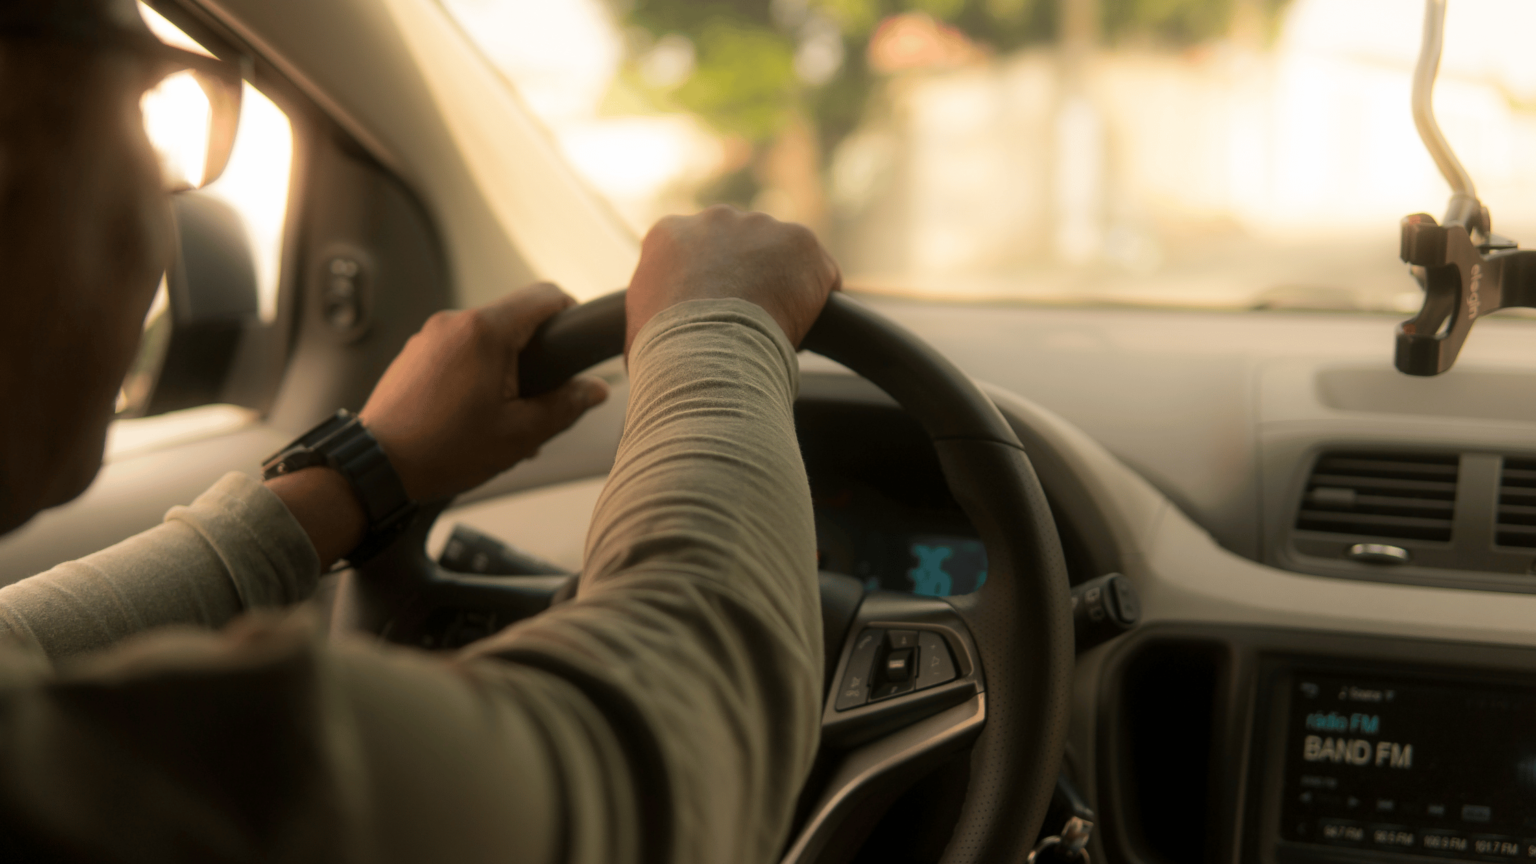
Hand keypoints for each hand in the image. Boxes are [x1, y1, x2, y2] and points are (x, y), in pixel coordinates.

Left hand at [359, 283, 609, 501]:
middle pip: (513, 319)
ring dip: (502, 367)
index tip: (575, 341)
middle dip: (533, 355)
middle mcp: (455, 323)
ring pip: (484, 338)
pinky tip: (471, 415)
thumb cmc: (443, 451)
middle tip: (537, 398)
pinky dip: (473, 373)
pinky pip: (457, 351)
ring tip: (500, 416)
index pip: (545, 295)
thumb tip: (594, 389)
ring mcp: (429, 336)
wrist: (376, 467)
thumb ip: (566, 405)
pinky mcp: (413, 354)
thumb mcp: (520, 434)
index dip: (570, 313)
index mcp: (485, 332)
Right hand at [625, 206, 840, 353]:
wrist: (704, 352)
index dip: (710, 287)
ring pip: (781, 256)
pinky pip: (819, 272)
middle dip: (748, 278)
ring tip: (775, 329)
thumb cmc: (664, 353)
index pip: (696, 254)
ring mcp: (760, 226)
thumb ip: (653, 315)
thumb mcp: (639, 328)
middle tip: (749, 323)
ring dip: (783, 286)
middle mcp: (714, 219)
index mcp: (669, 234)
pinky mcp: (801, 241)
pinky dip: (818, 300)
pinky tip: (806, 327)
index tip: (716, 316)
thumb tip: (654, 345)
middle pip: (741, 247)